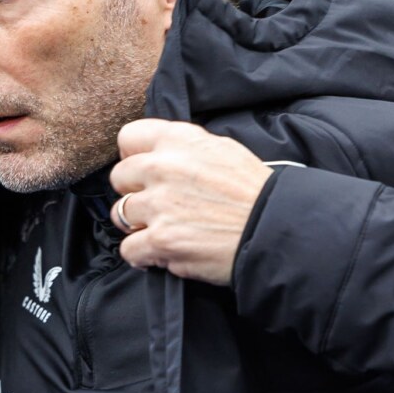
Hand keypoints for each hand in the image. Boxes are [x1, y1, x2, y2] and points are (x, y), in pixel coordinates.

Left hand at [108, 120, 271, 286]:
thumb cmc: (255, 192)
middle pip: (119, 177)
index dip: (132, 157)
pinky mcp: (160, 240)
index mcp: (179, 140)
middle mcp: (163, 167)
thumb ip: (186, 148)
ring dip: (138, 225)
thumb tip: (159, 155)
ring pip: (120, 214)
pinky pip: (129, 249)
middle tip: (156, 204)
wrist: (274, 229)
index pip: (128, 137)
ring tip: (162, 229)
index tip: (143, 171)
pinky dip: (142, 255)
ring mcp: (159, 204)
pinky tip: (161, 253)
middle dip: (134, 192)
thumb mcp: (223, 150)